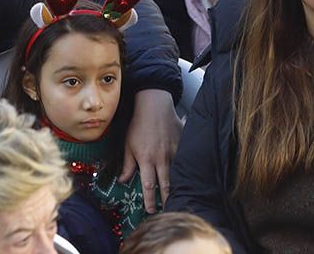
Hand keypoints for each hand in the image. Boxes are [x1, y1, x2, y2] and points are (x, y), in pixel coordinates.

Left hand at [121, 89, 181, 211]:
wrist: (154, 104)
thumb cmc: (138, 124)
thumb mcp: (128, 144)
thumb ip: (128, 165)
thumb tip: (123, 181)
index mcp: (146, 159)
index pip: (149, 185)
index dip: (149, 200)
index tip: (150, 210)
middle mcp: (161, 158)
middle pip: (166, 184)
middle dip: (167, 199)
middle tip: (168, 210)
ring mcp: (174, 151)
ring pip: (178, 173)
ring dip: (178, 186)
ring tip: (180, 197)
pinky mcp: (182, 144)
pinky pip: (185, 159)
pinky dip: (186, 169)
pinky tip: (190, 176)